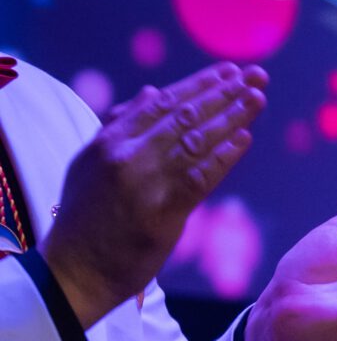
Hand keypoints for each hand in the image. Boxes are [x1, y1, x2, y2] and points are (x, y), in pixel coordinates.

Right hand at [43, 63, 269, 326]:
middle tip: (256, 76)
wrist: (76, 269)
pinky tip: (245, 139)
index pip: (161, 102)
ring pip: (195, 141)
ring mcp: (145, 183)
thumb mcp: (91, 163)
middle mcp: (126, 155)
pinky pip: (199, 178)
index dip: (198, 84)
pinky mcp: (162, 213)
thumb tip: (150, 90)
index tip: (228, 71)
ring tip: (258, 98)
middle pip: (184, 116)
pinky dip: (224, 156)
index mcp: (108, 141)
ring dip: (232, 117)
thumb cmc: (87, 218)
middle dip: (224, 93)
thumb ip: (121, 127)